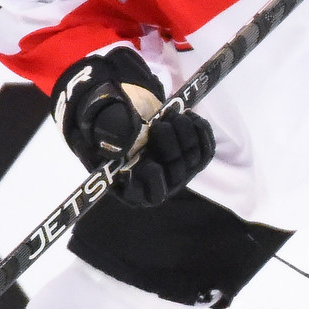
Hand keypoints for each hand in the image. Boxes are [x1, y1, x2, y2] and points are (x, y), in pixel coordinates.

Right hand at [51, 47, 215, 206]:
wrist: (129, 113)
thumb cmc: (109, 126)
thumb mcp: (102, 127)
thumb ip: (111, 133)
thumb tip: (127, 142)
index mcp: (131, 185)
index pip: (149, 195)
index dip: (153, 182)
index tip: (149, 164)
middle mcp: (159, 182)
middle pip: (175, 174)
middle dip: (169, 146)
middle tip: (159, 124)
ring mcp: (178, 170)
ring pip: (193, 158)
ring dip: (184, 133)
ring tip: (170, 114)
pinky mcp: (193, 156)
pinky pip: (206, 148)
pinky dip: (200, 130)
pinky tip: (188, 115)